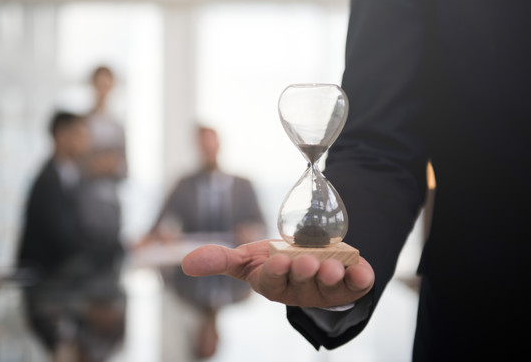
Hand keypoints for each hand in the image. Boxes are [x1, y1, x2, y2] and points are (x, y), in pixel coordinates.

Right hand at [181, 239, 373, 307]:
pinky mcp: (351, 285)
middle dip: (304, 272)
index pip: (273, 280)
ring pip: (330, 286)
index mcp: (274, 285)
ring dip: (331, 276)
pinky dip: (362, 277)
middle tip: (305, 261)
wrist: (311, 257)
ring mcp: (327, 289)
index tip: (278, 259)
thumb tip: (184, 264)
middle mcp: (300, 290)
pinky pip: (359, 285)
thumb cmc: (275, 260)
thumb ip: (219, 260)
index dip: (277, 271)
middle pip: (302, 284)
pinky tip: (361, 268)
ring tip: (331, 265)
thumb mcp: (247, 258)